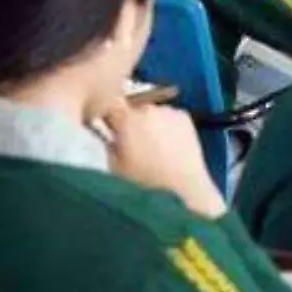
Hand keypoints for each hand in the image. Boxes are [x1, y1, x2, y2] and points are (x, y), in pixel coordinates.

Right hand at [103, 102, 227, 218]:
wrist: (183, 187)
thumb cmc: (146, 181)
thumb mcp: (114, 166)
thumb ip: (107, 144)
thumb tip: (107, 134)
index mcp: (126, 119)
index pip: (110, 103)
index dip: (108, 114)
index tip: (108, 125)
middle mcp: (148, 109)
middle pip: (132, 108)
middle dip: (130, 121)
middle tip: (133, 142)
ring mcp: (168, 111)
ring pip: (152, 112)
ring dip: (150, 122)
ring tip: (154, 147)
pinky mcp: (184, 116)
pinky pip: (169, 116)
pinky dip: (167, 125)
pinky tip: (169, 146)